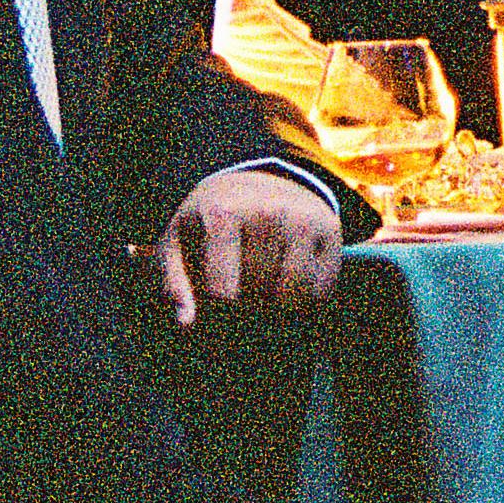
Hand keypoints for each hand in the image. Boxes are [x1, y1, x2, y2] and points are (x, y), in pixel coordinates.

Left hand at [153, 165, 344, 324]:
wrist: (256, 179)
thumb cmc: (210, 222)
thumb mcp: (178, 243)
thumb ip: (173, 285)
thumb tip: (186, 323)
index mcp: (222, 215)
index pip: (222, 294)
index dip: (216, 316)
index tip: (213, 311)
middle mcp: (267, 212)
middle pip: (258, 296)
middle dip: (246, 308)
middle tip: (238, 296)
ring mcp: (302, 220)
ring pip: (292, 296)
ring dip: (276, 307)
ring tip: (261, 292)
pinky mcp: (330, 229)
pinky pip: (320, 289)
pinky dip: (303, 300)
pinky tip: (286, 283)